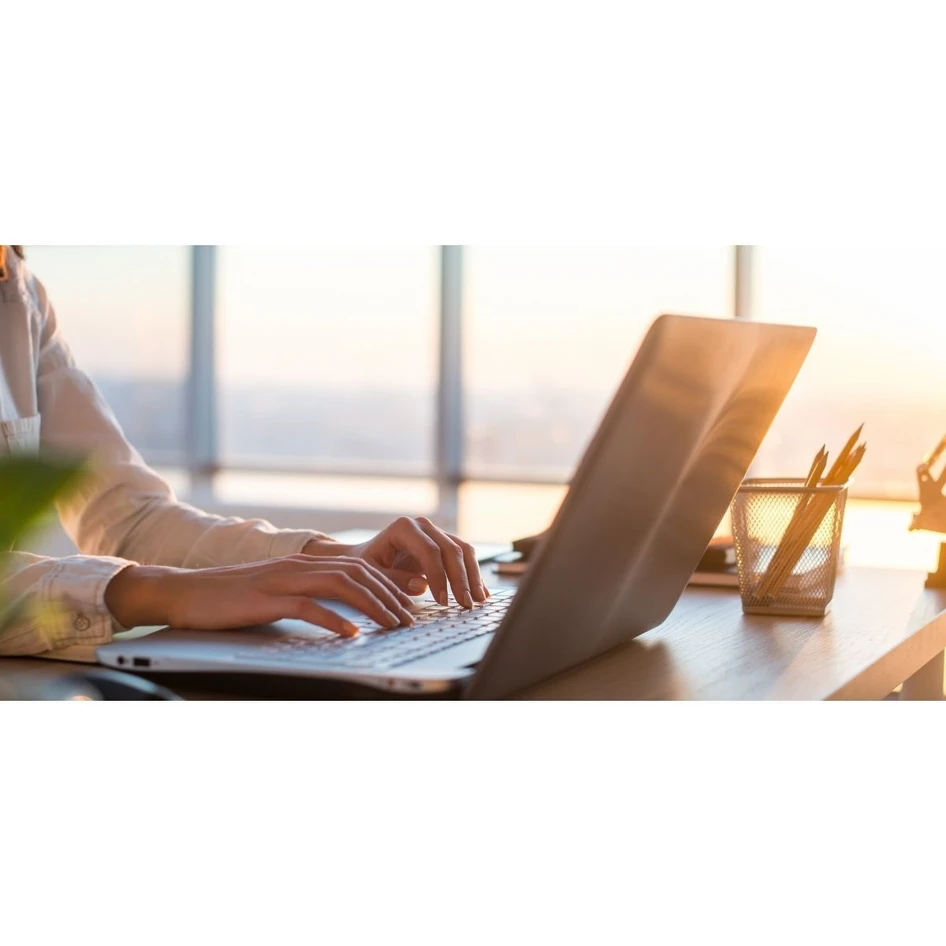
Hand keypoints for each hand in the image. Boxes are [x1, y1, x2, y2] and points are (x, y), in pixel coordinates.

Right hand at [104, 556, 415, 636]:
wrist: (185, 592)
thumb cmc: (232, 599)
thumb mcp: (277, 594)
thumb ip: (309, 596)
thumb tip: (343, 614)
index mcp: (304, 564)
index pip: (359, 567)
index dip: (389, 584)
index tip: (412, 603)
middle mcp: (299, 566)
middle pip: (358, 574)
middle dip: (390, 595)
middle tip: (411, 618)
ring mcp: (283, 580)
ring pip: (341, 586)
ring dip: (373, 606)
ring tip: (394, 624)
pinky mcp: (266, 599)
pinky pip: (307, 607)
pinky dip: (334, 621)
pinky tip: (352, 634)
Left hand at [305, 516, 487, 608]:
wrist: (366, 557)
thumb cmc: (366, 566)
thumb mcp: (371, 575)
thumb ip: (393, 580)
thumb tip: (422, 585)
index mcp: (404, 528)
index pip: (429, 551)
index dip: (439, 576)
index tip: (442, 601)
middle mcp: (423, 525)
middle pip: (451, 550)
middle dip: (461, 579)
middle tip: (466, 605)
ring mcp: (436, 533)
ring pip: (463, 551)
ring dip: (473, 576)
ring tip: (478, 601)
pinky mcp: (445, 544)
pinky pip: (465, 556)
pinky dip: (474, 574)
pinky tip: (482, 593)